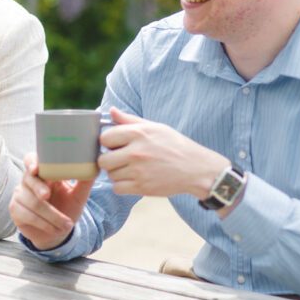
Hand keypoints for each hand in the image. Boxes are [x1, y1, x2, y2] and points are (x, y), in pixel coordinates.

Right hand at [9, 153, 93, 250]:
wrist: (58, 232)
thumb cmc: (67, 209)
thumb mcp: (78, 196)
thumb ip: (84, 182)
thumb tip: (94, 168)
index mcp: (43, 172)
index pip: (31, 160)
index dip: (32, 162)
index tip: (36, 168)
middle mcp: (28, 181)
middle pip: (28, 179)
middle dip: (38, 187)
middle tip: (47, 195)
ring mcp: (20, 194)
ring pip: (31, 202)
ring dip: (51, 216)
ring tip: (67, 225)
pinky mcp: (15, 209)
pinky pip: (27, 214)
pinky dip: (44, 223)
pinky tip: (55, 229)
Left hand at [98, 108, 228, 197]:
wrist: (196, 169)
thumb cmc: (175, 145)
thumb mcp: (155, 127)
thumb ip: (130, 120)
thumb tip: (110, 111)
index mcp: (138, 134)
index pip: (104, 138)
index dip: (108, 142)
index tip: (115, 145)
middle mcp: (135, 152)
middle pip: (103, 160)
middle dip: (109, 160)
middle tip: (121, 159)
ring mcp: (138, 171)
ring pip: (110, 175)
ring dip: (117, 173)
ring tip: (130, 169)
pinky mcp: (142, 187)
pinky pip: (117, 188)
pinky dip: (122, 186)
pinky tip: (132, 179)